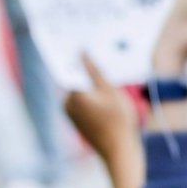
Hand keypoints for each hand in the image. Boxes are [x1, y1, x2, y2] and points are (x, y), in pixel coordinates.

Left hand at [63, 55, 142, 187]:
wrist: (119, 150)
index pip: (69, 67)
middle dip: (84, 64)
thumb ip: (93, 70)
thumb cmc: (117, 119)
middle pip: (74, 76)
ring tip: (104, 64)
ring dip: (89, 78)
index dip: (73, 52)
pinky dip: (91, 91)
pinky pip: (83, 98)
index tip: (76, 36)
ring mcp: (71, 113)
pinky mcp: (78, 119)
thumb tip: (81, 52)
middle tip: (95, 46)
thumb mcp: (109, 89)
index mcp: (72, 94)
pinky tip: (106, 86)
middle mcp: (67, 104)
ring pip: (80, 87)